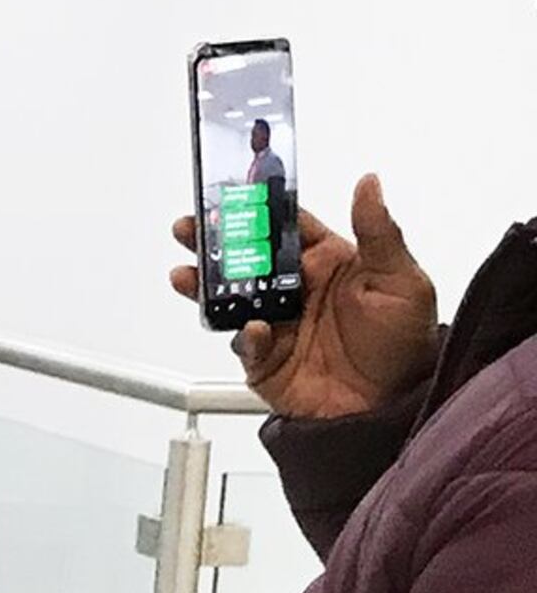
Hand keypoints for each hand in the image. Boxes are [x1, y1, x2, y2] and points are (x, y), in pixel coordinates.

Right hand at [170, 171, 439, 419]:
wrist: (393, 408)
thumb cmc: (405, 344)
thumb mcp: (403, 280)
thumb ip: (379, 232)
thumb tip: (369, 184)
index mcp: (327, 263)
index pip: (286, 227)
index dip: (259, 209)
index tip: (233, 194)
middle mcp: (297, 290)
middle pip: (246, 258)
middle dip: (214, 241)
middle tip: (190, 228)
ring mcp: (278, 324)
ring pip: (230, 298)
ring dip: (205, 285)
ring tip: (187, 275)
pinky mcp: (265, 359)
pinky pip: (243, 343)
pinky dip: (243, 336)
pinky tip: (253, 329)